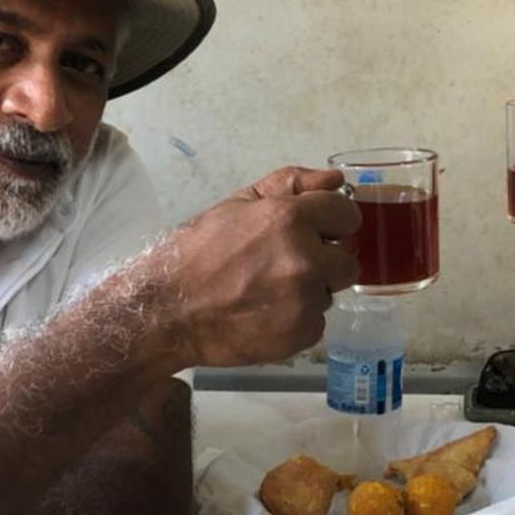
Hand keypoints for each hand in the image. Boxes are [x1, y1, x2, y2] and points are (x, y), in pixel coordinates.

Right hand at [154, 166, 361, 367]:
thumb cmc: (198, 252)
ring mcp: (305, 301)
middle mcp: (305, 259)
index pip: (347, 215)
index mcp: (290, 219)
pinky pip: (317, 321)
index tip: (315, 231)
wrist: (166, 311)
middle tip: (285, 266)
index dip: (330, 223)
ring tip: (268, 291)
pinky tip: (265, 314)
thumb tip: (337, 180)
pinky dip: (297, 319)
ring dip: (310, 291)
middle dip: (324, 261)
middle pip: (347, 260)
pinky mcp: (302, 334)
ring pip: (331, 292)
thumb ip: (292, 184)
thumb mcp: (239, 203)